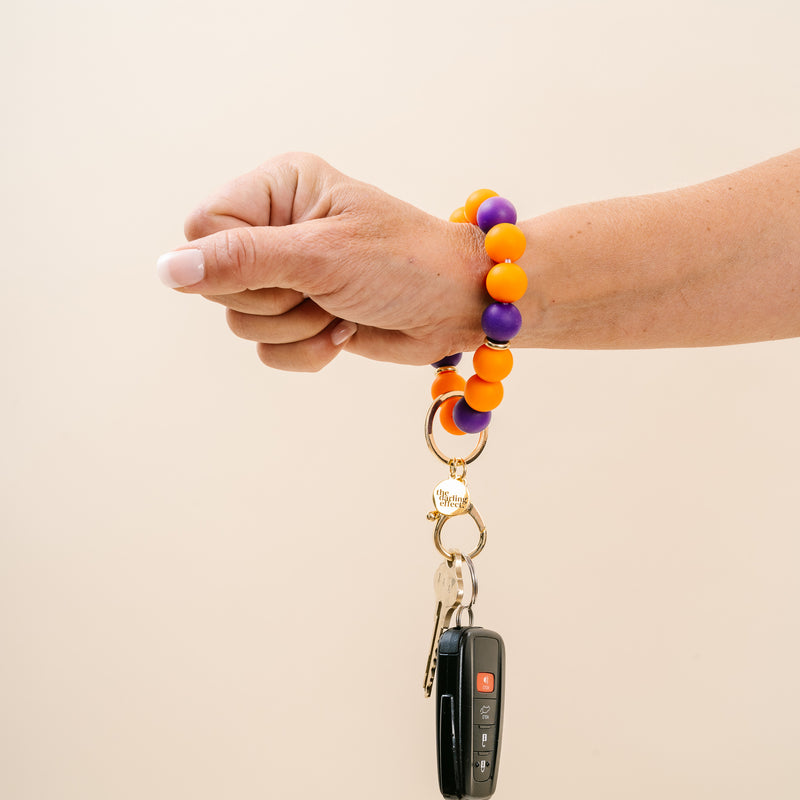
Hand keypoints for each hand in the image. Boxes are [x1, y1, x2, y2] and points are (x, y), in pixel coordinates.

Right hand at [157, 153, 490, 370]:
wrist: (458, 308)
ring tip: (341, 308)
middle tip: (326, 287)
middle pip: (218, 282)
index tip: (286, 268)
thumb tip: (167, 269)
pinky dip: (307, 351)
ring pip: (242, 322)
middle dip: (277, 300)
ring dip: (298, 328)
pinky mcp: (300, 316)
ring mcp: (287, 276)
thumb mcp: (320, 255)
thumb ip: (241, 260)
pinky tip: (343, 331)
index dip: (234, 261)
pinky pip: (268, 351)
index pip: (203, 228)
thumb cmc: (404, 264)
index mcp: (279, 190)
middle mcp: (276, 230)